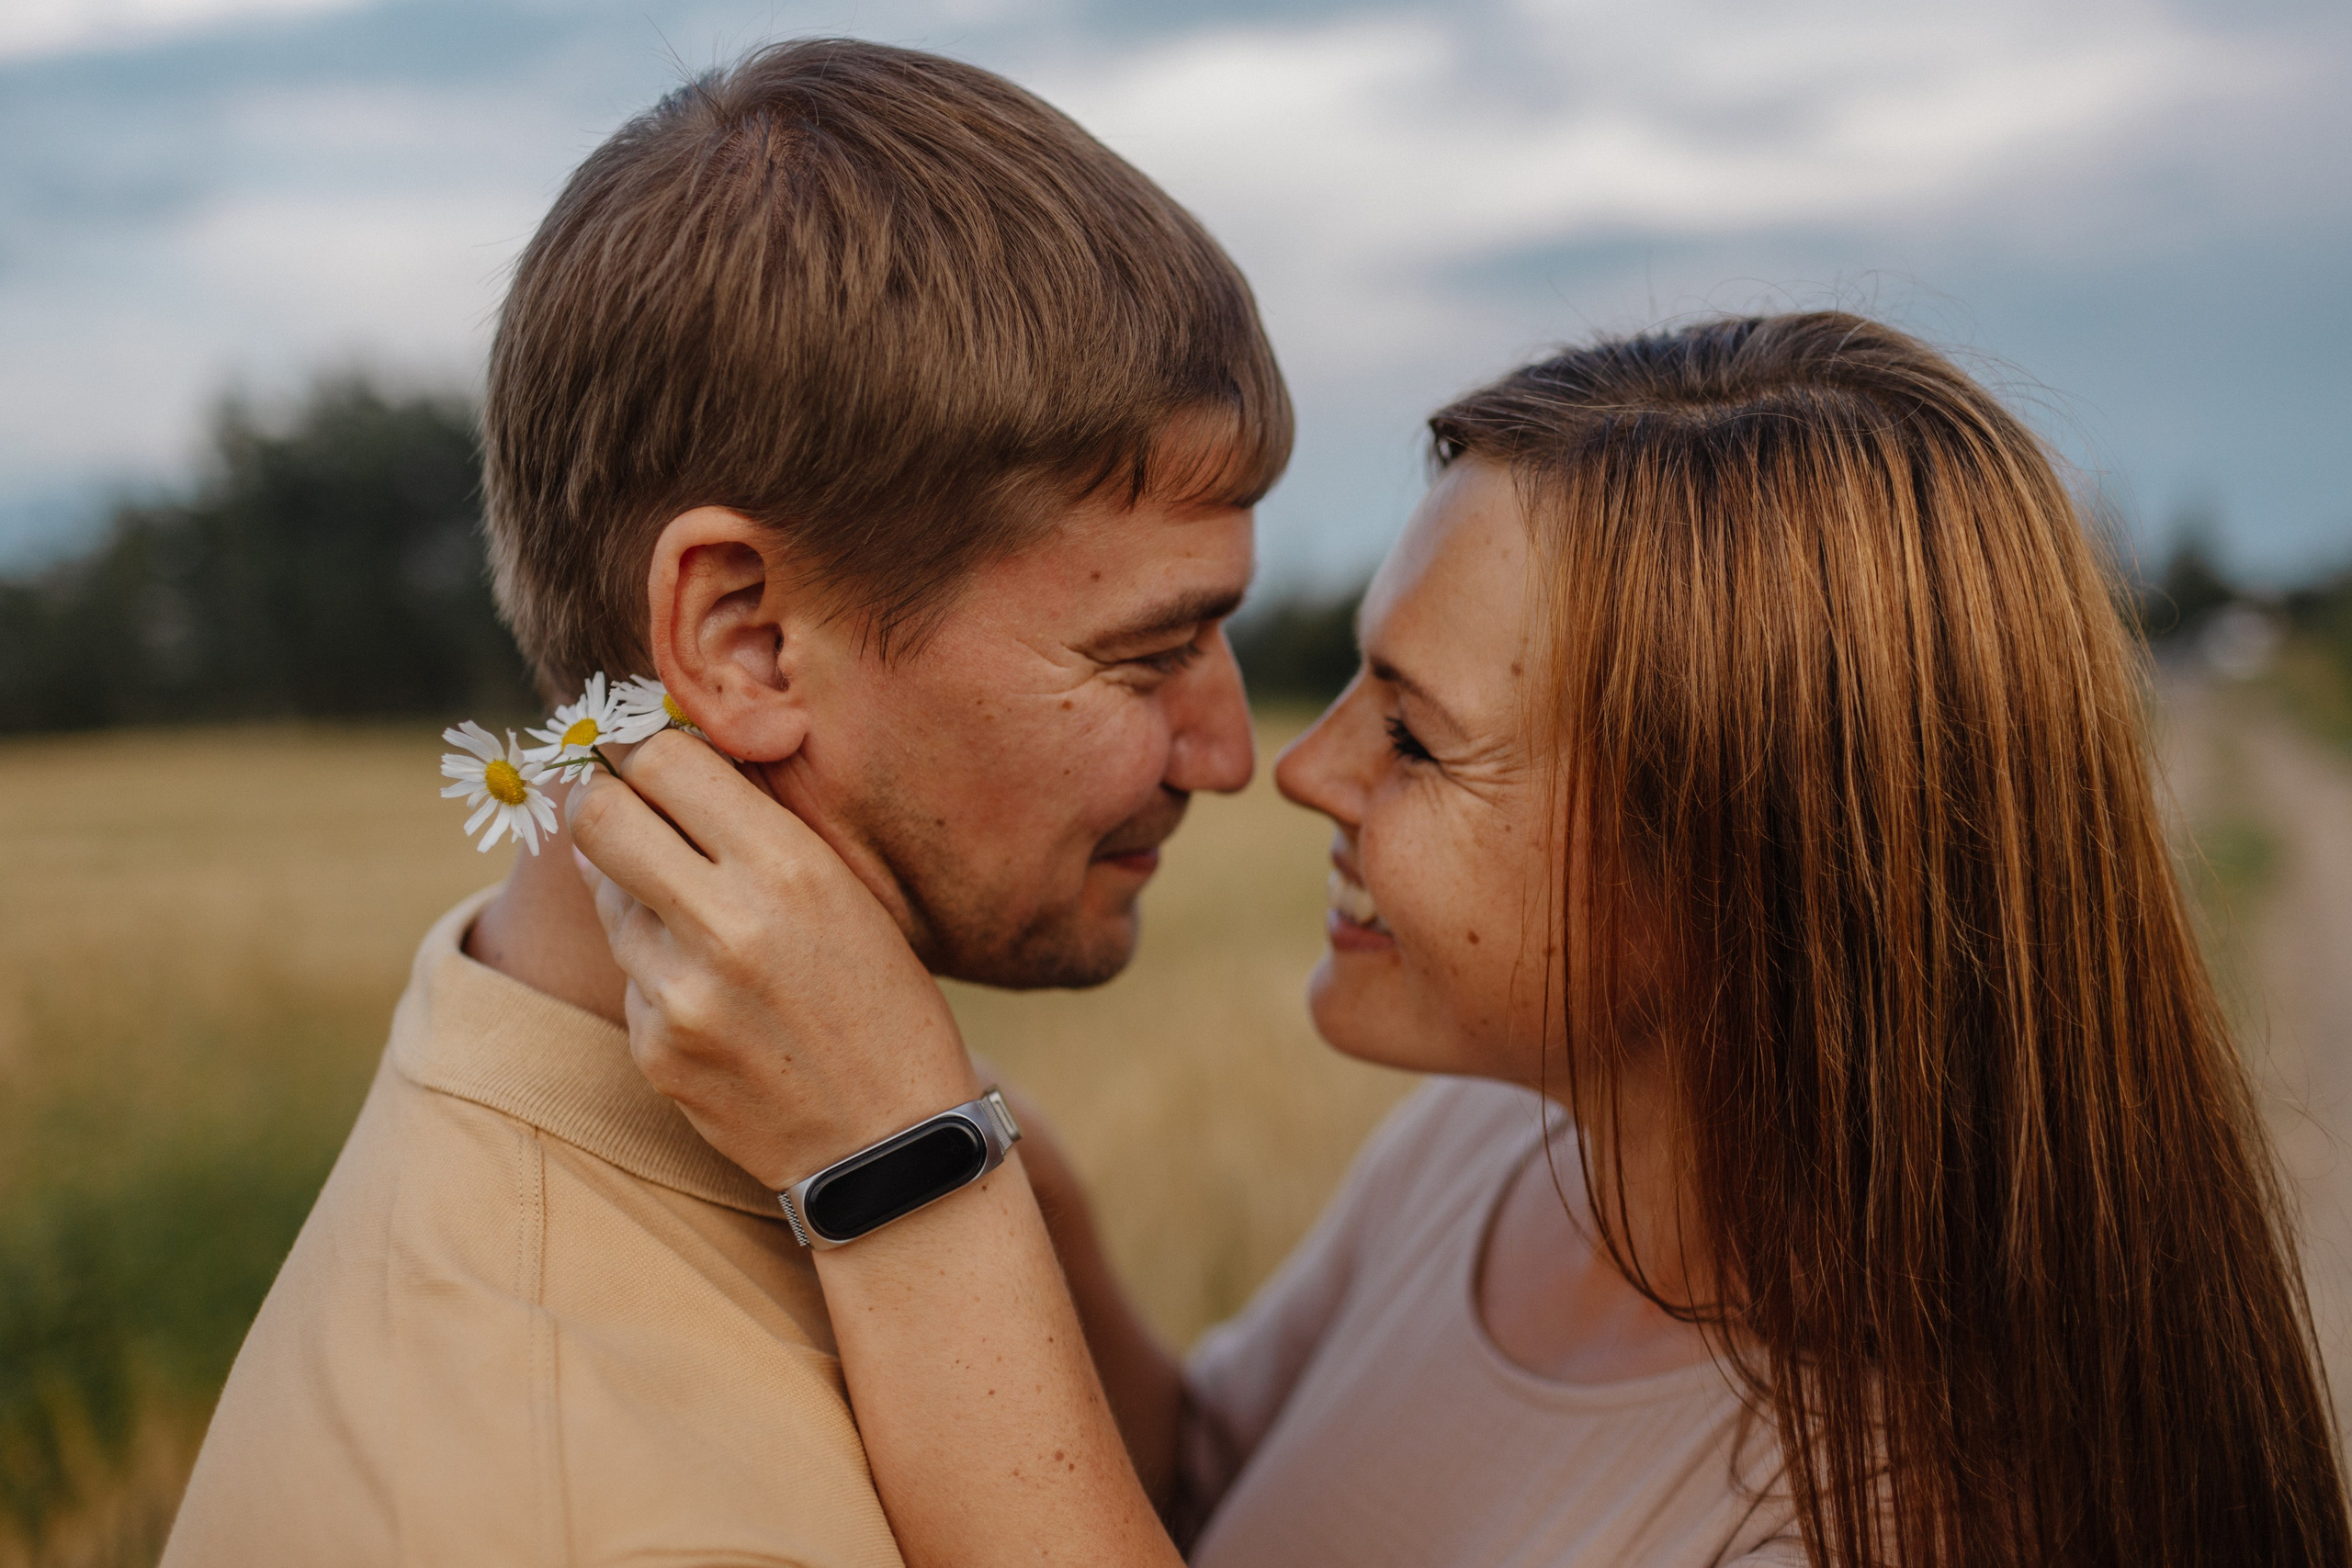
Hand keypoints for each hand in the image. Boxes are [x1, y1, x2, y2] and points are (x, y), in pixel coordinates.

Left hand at [565, 730, 977, 1187]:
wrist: (893, 1144)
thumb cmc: (884, 1002)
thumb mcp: (850, 893)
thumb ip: (758, 830)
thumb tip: (655, 769)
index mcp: (788, 867)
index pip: (661, 760)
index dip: (650, 755)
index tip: (659, 770)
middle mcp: (725, 923)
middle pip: (597, 816)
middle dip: (608, 807)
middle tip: (634, 820)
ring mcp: (680, 993)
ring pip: (607, 899)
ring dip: (641, 898)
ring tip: (713, 934)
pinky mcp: (654, 1049)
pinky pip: (629, 976)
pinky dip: (659, 974)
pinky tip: (721, 1003)